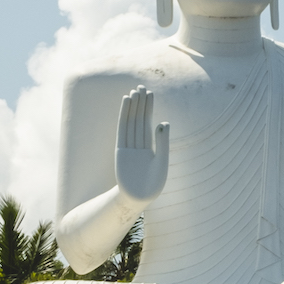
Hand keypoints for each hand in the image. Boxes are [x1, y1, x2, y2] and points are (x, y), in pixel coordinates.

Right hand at [114, 85, 169, 204]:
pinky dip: (124, 116)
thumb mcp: (162, 161)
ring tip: (133, 92)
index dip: (149, 108)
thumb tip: (163, 122)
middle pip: (139, 119)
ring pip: (131, 122)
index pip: (149, 123)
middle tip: (141, 86)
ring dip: (132, 107)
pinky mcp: (121, 150)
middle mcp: (139, 144)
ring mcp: (129, 146)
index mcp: (150, 147)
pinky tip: (126, 104)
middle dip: (141, 104)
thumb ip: (163, 143)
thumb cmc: (152, 184)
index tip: (150, 93)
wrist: (138, 198)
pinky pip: (122, 130)